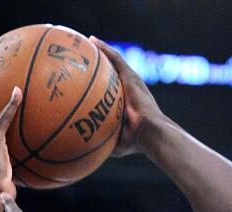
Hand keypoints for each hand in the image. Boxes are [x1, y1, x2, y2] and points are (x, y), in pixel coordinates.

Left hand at [90, 36, 164, 156]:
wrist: (149, 132)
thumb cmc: (134, 141)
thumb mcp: (113, 142)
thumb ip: (100, 143)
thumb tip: (82, 151)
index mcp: (123, 103)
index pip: (109, 90)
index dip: (98, 83)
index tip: (83, 79)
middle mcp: (127, 89)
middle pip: (110, 72)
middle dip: (98, 64)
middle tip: (82, 56)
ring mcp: (130, 81)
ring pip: (113, 61)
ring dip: (100, 51)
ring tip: (86, 42)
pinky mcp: (131, 76)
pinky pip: (115, 58)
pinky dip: (104, 49)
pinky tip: (92, 41)